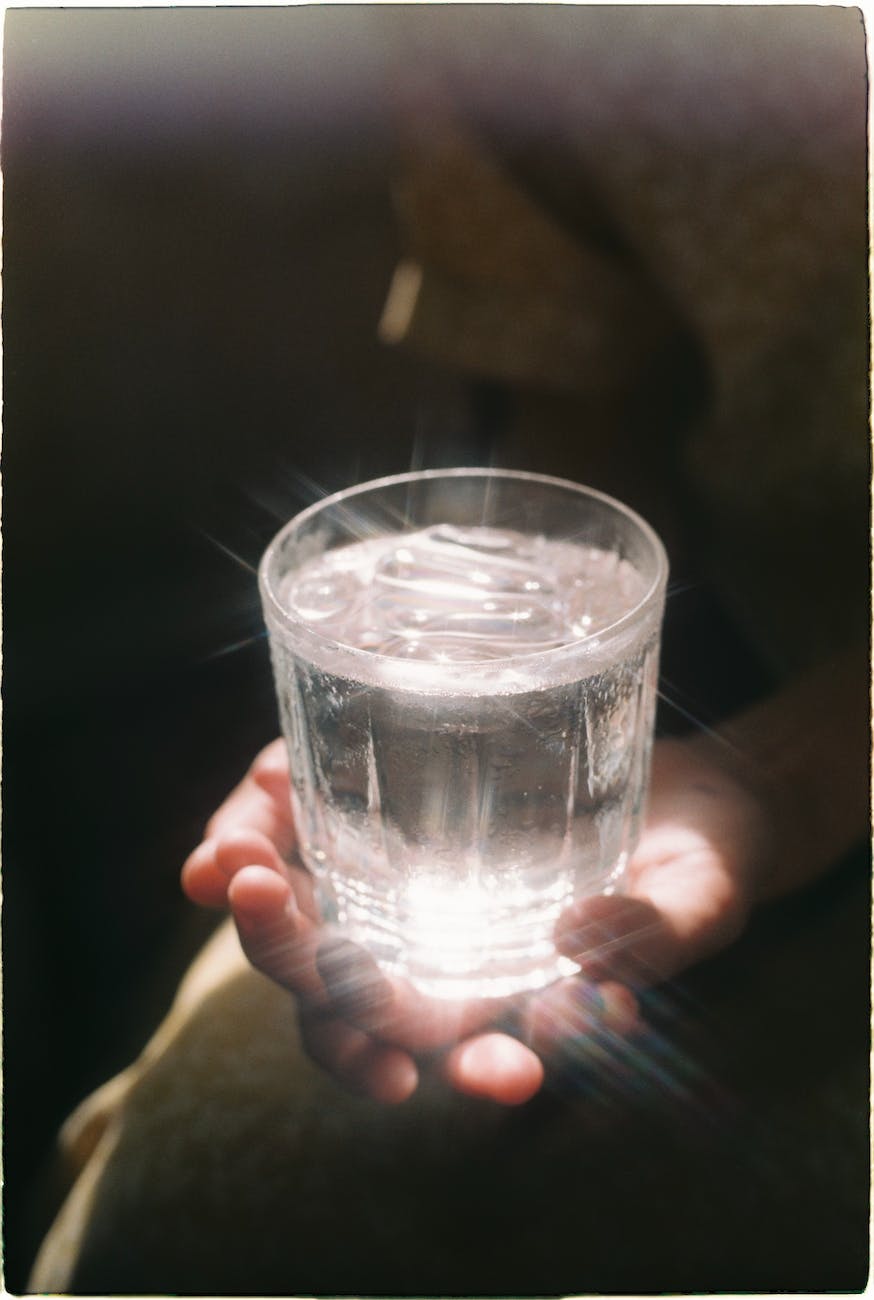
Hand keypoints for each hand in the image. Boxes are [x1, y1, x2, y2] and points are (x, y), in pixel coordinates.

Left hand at [182, 733, 766, 1105]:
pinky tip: (270, 775)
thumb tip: (578, 946)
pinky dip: (276, 804)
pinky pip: (314, 816)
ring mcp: (404, 875)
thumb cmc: (704, 861)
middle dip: (281, 949)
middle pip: (324, 978)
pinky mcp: (397, 802)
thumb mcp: (698, 901)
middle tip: (252, 890)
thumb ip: (654, 935)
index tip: (377, 1058)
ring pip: (300, 900)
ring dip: (252, 882)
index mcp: (485, 995)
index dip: (373, 1058)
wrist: (697, 789)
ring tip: (228, 846)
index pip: (405, 1042)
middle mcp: (427, 946)